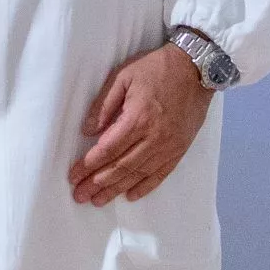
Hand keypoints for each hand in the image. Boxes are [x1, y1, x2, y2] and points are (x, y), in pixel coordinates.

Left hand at [70, 41, 213, 206]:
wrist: (196, 69)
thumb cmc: (156, 69)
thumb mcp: (123, 77)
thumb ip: (103, 104)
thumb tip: (87, 130)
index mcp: (137, 119)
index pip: (108, 149)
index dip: (88, 164)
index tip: (73, 176)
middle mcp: (154, 138)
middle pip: (121, 167)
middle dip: (98, 183)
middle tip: (80, 196)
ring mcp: (169, 146)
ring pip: (139, 174)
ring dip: (117, 189)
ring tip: (98, 200)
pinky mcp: (180, 149)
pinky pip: (161, 174)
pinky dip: (145, 187)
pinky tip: (130, 195)